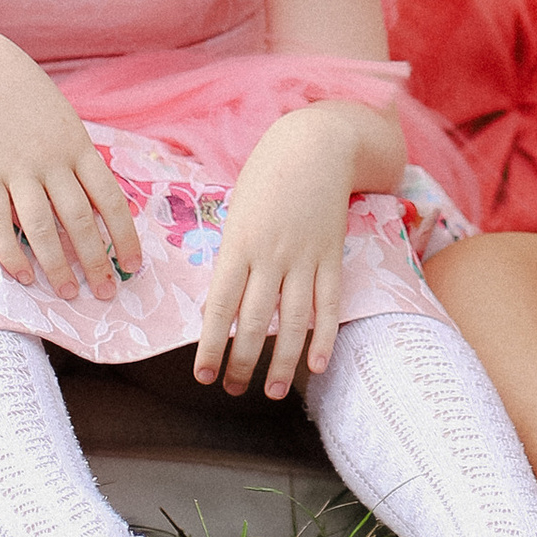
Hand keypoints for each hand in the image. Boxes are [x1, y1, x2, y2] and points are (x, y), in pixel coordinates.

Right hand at [0, 34, 140, 300]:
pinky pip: (0, 221)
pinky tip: (22, 275)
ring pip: (43, 226)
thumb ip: (80, 158)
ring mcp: (18, 169)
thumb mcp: (64, 121)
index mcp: (78, 147)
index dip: (124, 236)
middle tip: (106, 292)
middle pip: (80, 219)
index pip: (110, 199)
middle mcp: (52, 161)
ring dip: (57, 265)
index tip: (133, 266)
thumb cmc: (25, 97)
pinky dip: (11, 251)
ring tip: (67, 293)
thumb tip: (100, 200)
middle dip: (96, 260)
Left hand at [194, 106, 356, 400]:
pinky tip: (318, 365)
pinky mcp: (332, 256)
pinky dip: (324, 337)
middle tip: (233, 389)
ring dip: (281, 361)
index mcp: (239, 243)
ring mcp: (305, 257)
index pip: (220, 305)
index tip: (203, 375)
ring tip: (271, 391)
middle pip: (255, 320)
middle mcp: (271, 254)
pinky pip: (329, 304)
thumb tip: (223, 306)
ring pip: (293, 321)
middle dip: (242, 361)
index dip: (211, 345)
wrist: (316, 144)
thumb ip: (232, 257)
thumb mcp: (238, 212)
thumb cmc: (266, 176)